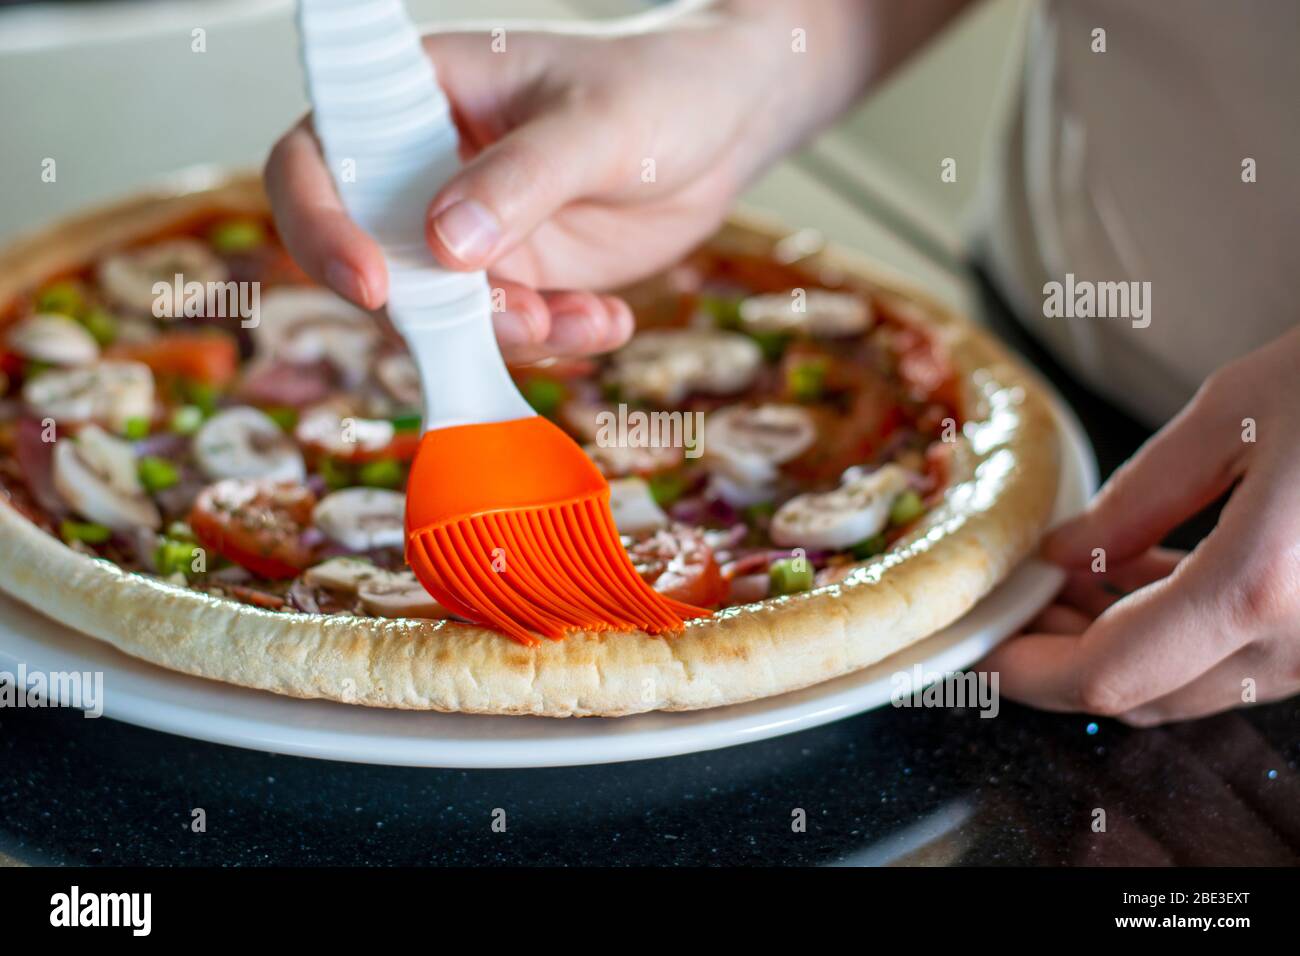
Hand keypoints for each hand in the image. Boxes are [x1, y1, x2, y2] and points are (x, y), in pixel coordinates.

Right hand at [265, 15, 795, 362]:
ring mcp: (469, 231)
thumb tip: (444, 244)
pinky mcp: (518, 275)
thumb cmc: (657, 89)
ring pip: (440, 313)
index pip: (318, 157)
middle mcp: (426, 170)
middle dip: (434, 311)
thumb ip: (521, 179)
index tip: (377, 284)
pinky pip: (507, 331)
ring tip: (584, 317)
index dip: (319, 222)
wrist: (723, 128)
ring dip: (507, 335)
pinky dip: (554, 340)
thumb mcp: (596, 125)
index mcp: (418, 98)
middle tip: (519, 318)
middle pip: (369, 256)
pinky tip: (609, 319)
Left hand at [981, 325, 1299, 724]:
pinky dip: (1173, 631)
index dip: (1030, 670)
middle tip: (1014, 599)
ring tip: (1061, 577)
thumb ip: (1141, 495)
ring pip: (1189, 683)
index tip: (983, 646)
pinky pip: (1239, 659)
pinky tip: (1138, 571)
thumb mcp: (1236, 413)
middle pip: (1144, 693)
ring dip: (1114, 642)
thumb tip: (1068, 553)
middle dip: (1061, 655)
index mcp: (1261, 588)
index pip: (1108, 672)